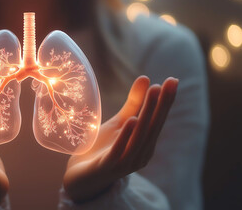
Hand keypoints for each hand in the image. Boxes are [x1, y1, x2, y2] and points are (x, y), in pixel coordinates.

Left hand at [63, 76, 177, 202]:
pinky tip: (132, 120)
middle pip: (153, 127)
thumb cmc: (103, 149)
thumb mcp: (119, 123)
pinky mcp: (109, 167)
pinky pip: (120, 150)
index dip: (166, 101)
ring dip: (147, 114)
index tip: (173, 80)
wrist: (81, 177)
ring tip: (153, 94)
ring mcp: (126, 162)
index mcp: (145, 144)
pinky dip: (127, 136)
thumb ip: (133, 104)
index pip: (158, 120)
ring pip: (140, 137)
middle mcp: (140, 154)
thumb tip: (146, 78)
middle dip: (161, 104)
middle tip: (167, 83)